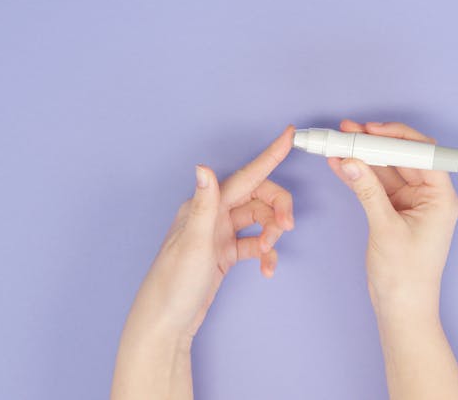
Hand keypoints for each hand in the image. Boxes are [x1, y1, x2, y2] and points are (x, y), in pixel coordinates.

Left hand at [112, 126, 294, 399]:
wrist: (167, 322)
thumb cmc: (174, 284)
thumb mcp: (194, 243)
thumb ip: (204, 205)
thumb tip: (202, 168)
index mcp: (205, 206)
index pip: (245, 176)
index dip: (270, 156)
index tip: (290, 135)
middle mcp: (213, 215)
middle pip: (258, 198)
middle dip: (277, 209)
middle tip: (288, 227)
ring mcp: (220, 234)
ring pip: (259, 221)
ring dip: (271, 234)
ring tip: (268, 255)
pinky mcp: (225, 253)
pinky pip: (254, 243)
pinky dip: (265, 253)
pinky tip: (267, 269)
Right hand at [327, 120, 457, 317]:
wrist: (401, 309)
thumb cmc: (406, 276)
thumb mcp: (385, 229)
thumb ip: (367, 191)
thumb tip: (349, 160)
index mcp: (441, 197)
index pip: (422, 153)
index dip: (395, 137)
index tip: (368, 130)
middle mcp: (429, 196)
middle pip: (401, 157)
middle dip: (373, 143)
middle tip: (347, 131)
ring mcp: (410, 203)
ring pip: (385, 169)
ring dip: (362, 157)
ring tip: (337, 143)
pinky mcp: (394, 211)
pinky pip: (375, 185)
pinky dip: (358, 175)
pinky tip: (339, 164)